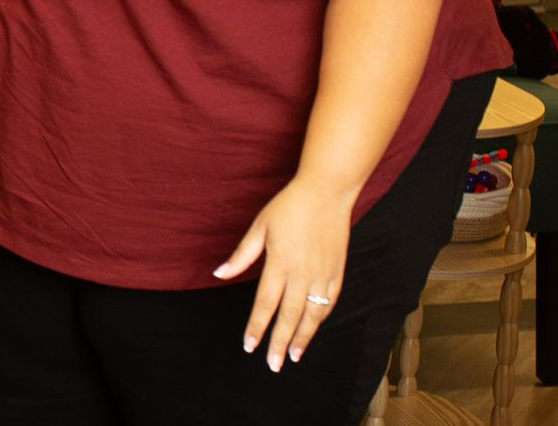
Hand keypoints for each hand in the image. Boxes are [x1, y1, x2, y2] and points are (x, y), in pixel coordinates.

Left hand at [214, 175, 357, 371]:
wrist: (326, 192)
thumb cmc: (288, 207)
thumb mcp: (260, 227)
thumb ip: (242, 255)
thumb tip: (219, 274)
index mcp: (279, 262)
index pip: (265, 303)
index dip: (257, 326)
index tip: (249, 346)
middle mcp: (302, 273)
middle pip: (289, 316)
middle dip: (280, 343)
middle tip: (273, 365)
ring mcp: (322, 274)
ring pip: (312, 315)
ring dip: (303, 338)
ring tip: (294, 356)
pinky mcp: (337, 272)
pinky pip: (329, 303)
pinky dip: (320, 319)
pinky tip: (313, 329)